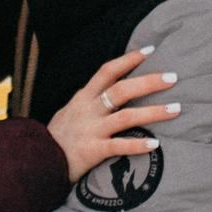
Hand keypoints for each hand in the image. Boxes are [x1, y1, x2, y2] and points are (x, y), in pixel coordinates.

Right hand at [48, 48, 181, 187]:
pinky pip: (119, 146)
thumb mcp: (67, 112)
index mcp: (83, 98)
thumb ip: (86, 102)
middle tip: (173, 77)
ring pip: (127, 116)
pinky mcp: (93, 150)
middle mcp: (89, 110)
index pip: (107, 71)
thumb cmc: (54, 139)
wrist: (35, 161)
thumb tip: (103, 92)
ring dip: (154, 112)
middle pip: (122, 89)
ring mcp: (91, 129)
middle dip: (149, 81)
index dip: (128, 59)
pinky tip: (155, 144)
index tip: (150, 50)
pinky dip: (138, 145)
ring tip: (176, 109)